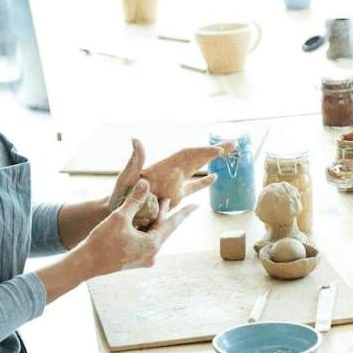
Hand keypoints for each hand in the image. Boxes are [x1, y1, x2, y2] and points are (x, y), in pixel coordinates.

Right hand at [82, 178, 196, 274]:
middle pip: (162, 229)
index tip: (197, 206)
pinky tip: (140, 222)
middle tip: (166, 199)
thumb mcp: (120, 217)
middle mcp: (152, 254)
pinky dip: (144, 231)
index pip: (173, 224)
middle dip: (163, 213)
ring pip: (152, 236)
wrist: (85, 264)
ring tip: (153, 207)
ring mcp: (144, 260)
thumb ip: (134, 200)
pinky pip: (144, 242)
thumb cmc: (101, 241)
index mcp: (153, 244)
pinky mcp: (135, 261)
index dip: (184, 212)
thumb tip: (145, 183)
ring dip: (152, 222)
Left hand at [107, 138, 230, 221]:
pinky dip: (203, 182)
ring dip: (213, 161)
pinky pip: (192, 188)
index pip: (189, 156)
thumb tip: (136, 140)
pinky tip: (214, 178)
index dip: (205, 152)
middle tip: (234, 143)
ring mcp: (174, 184)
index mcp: (164, 168)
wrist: (118, 212)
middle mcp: (171, 173)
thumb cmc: (119, 195)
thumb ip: (134, 161)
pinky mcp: (174, 197)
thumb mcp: (127, 178)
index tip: (220, 150)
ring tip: (230, 152)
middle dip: (216, 150)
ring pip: (198, 169)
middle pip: (197, 157)